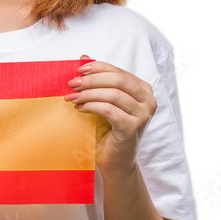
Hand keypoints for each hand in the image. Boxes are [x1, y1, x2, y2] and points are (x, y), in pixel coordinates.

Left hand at [64, 53, 157, 180]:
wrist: (115, 162)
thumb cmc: (108, 132)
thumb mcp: (101, 102)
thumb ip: (96, 81)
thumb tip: (83, 57)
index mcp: (143, 90)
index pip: (119, 72)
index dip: (98, 68)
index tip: (77, 70)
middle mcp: (148, 100)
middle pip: (118, 80)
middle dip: (91, 80)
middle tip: (72, 84)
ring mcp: (143, 114)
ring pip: (113, 94)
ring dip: (88, 93)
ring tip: (72, 97)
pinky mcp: (133, 127)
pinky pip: (109, 110)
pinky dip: (92, 106)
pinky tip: (80, 108)